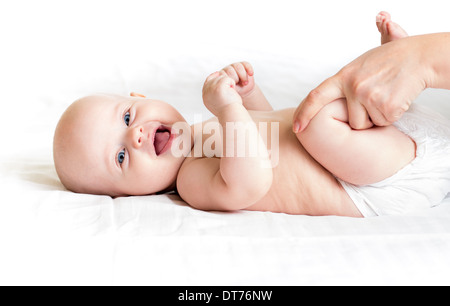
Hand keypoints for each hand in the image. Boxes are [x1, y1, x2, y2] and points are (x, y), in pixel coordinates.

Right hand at [202, 70, 242, 115]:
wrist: (232, 114)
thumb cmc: (228, 111)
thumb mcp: (217, 104)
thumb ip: (213, 96)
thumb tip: (215, 89)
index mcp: (205, 97)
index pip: (206, 82)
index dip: (212, 77)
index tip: (218, 73)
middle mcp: (206, 92)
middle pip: (214, 79)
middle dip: (223, 81)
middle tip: (229, 89)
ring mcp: (212, 88)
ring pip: (221, 78)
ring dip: (228, 84)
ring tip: (231, 94)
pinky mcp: (219, 86)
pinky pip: (228, 79)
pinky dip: (232, 84)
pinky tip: (233, 92)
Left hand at [221, 62, 254, 97]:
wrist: (244, 90)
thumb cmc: (236, 91)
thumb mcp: (230, 91)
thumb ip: (226, 86)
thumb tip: (224, 83)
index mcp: (222, 75)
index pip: (222, 74)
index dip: (228, 81)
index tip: (233, 86)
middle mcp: (227, 69)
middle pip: (230, 70)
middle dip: (236, 79)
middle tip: (239, 85)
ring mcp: (235, 66)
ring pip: (238, 67)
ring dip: (243, 75)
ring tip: (245, 83)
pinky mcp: (243, 65)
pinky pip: (246, 64)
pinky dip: (249, 69)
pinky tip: (251, 74)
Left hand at [293, 37, 429, 131]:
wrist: (419, 57)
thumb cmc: (390, 60)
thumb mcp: (362, 62)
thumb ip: (347, 75)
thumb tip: (352, 42)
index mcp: (344, 76)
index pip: (317, 96)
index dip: (304, 113)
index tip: (296, 127)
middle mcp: (353, 87)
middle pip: (351, 121)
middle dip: (364, 117)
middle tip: (376, 97)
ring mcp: (369, 96)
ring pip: (368, 124)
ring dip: (378, 117)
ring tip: (386, 95)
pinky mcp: (387, 105)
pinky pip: (386, 122)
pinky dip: (393, 115)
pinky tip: (396, 98)